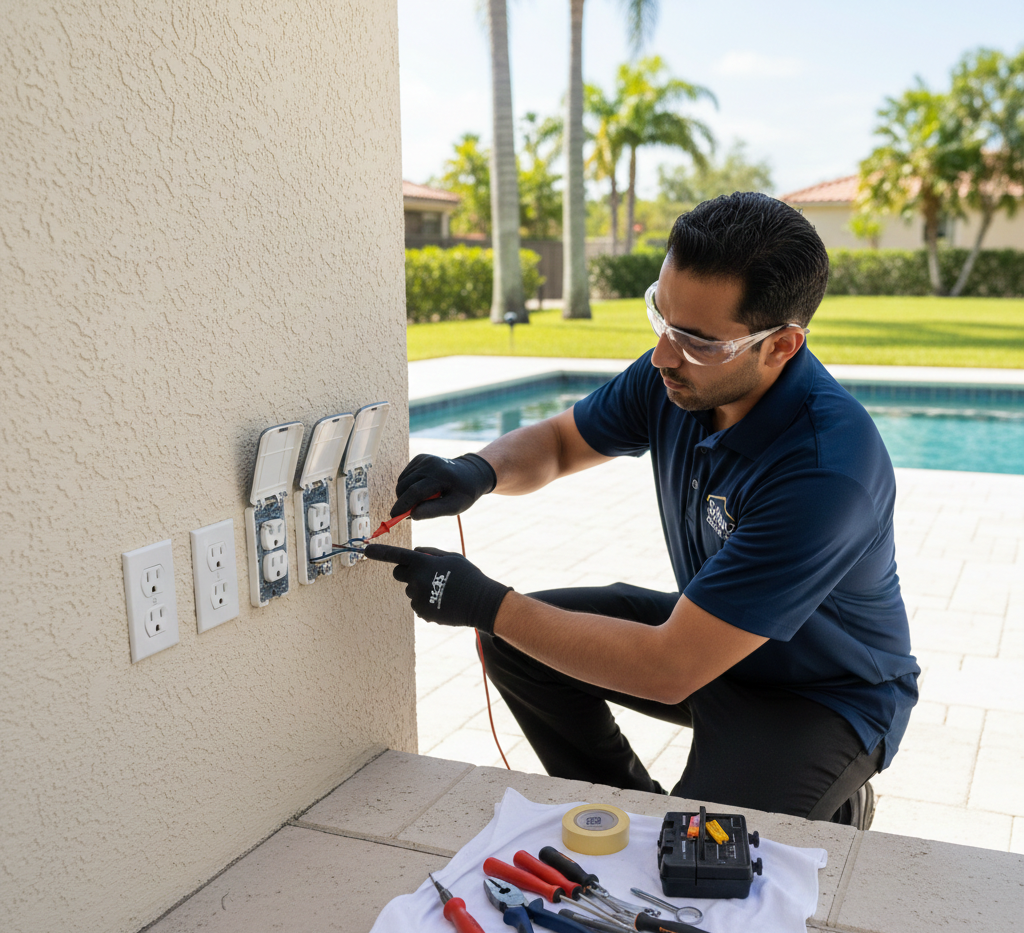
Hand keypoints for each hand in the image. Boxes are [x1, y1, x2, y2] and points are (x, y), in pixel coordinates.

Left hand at [363, 544, 511, 633]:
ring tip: (442, 590)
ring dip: (421, 587)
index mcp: (423, 563)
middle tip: (424, 573)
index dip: (379, 552)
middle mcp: (416, 580)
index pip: (395, 555)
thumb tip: (415, 551)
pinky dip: (426, 601)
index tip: (366, 550)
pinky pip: (417, 603)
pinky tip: (442, 601)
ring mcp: (417, 598)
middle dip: (406, 571)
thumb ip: (430, 552)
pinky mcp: (421, 612)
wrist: (479, 603)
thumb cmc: (467, 576)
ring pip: (410, 589)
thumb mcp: (451, 557)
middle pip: (398, 573)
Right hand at [391, 453, 496, 519]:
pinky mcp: (420, 458)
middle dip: (402, 501)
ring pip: (402, 481)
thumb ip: (433, 511)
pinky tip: (420, 489)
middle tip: (407, 513)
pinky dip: (408, 485)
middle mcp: (431, 464)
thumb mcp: (454, 507)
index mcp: (441, 476)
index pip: (415, 491)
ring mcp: (425, 458)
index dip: (403, 505)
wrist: (470, 474)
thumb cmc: (463, 493)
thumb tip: (412, 514)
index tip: (394, 516)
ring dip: (405, 494)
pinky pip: (405, 475)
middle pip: (405, 485)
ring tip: (420, 501)